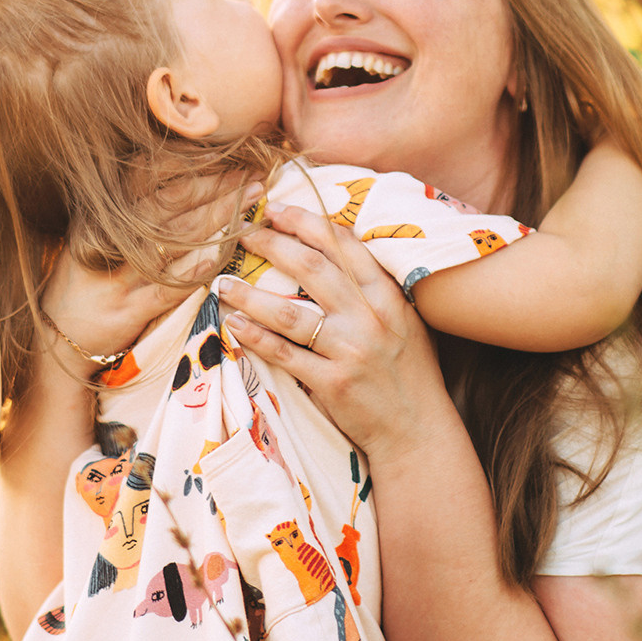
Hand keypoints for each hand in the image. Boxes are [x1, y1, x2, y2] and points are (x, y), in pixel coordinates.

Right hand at [42, 178, 263, 359]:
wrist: (53, 340)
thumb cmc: (83, 283)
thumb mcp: (92, 237)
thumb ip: (127, 211)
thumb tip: (177, 177)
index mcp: (103, 216)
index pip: (152, 179)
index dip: (191, 164)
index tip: (225, 153)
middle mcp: (111, 239)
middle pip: (171, 203)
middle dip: (216, 185)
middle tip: (253, 171)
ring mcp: (120, 274)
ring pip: (176, 239)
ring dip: (218, 217)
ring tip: (251, 199)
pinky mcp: (129, 309)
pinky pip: (168, 286)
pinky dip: (194, 268)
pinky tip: (220, 252)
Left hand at [213, 202, 452, 460]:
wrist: (419, 430)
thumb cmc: (410, 374)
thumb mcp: (405, 321)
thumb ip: (375, 291)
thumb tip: (335, 255)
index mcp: (387, 296)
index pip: (342, 245)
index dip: (306, 222)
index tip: (276, 210)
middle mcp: (369, 317)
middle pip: (311, 267)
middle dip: (272, 244)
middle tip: (243, 234)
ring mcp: (350, 350)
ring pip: (288, 311)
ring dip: (249, 294)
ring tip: (222, 282)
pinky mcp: (332, 383)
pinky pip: (284, 353)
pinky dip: (255, 337)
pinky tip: (234, 324)